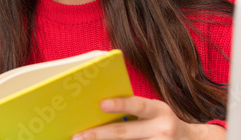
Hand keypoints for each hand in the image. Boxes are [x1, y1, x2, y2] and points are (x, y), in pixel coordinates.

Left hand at [71, 96, 225, 139]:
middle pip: (125, 133)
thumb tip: (97, 111)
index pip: (138, 105)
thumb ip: (132, 111)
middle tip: (78, 136)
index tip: (100, 104)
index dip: (120, 104)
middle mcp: (163, 129)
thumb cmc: (162, 122)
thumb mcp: (153, 112)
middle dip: (99, 135)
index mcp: (159, 111)